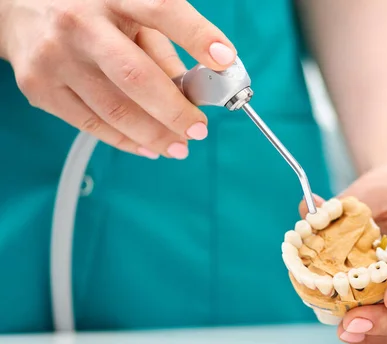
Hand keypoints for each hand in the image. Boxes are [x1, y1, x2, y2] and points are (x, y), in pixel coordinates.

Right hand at [0, 0, 235, 158]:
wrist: (16, 8)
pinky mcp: (40, 88)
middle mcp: (81, 24)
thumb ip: (163, 47)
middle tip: (199, 129)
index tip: (225, 61)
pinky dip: (127, 141)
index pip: (163, 10)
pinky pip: (93, 125)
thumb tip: (197, 90)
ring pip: (116, 111)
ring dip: (156, 136)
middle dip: (175, 111)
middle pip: (137, 77)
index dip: (197, 37)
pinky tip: (149, 147)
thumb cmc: (87, 9)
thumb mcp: (129, 13)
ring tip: (180, 146)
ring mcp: (56, 58)